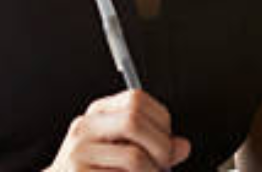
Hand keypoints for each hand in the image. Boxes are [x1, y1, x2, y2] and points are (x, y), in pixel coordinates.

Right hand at [47, 90, 190, 170]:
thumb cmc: (93, 171)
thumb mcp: (120, 151)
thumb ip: (152, 146)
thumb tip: (183, 146)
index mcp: (98, 114)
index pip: (136, 98)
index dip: (161, 120)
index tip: (168, 142)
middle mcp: (85, 128)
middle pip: (133, 120)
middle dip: (160, 147)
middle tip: (163, 166)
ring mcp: (78, 153)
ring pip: (133, 157)